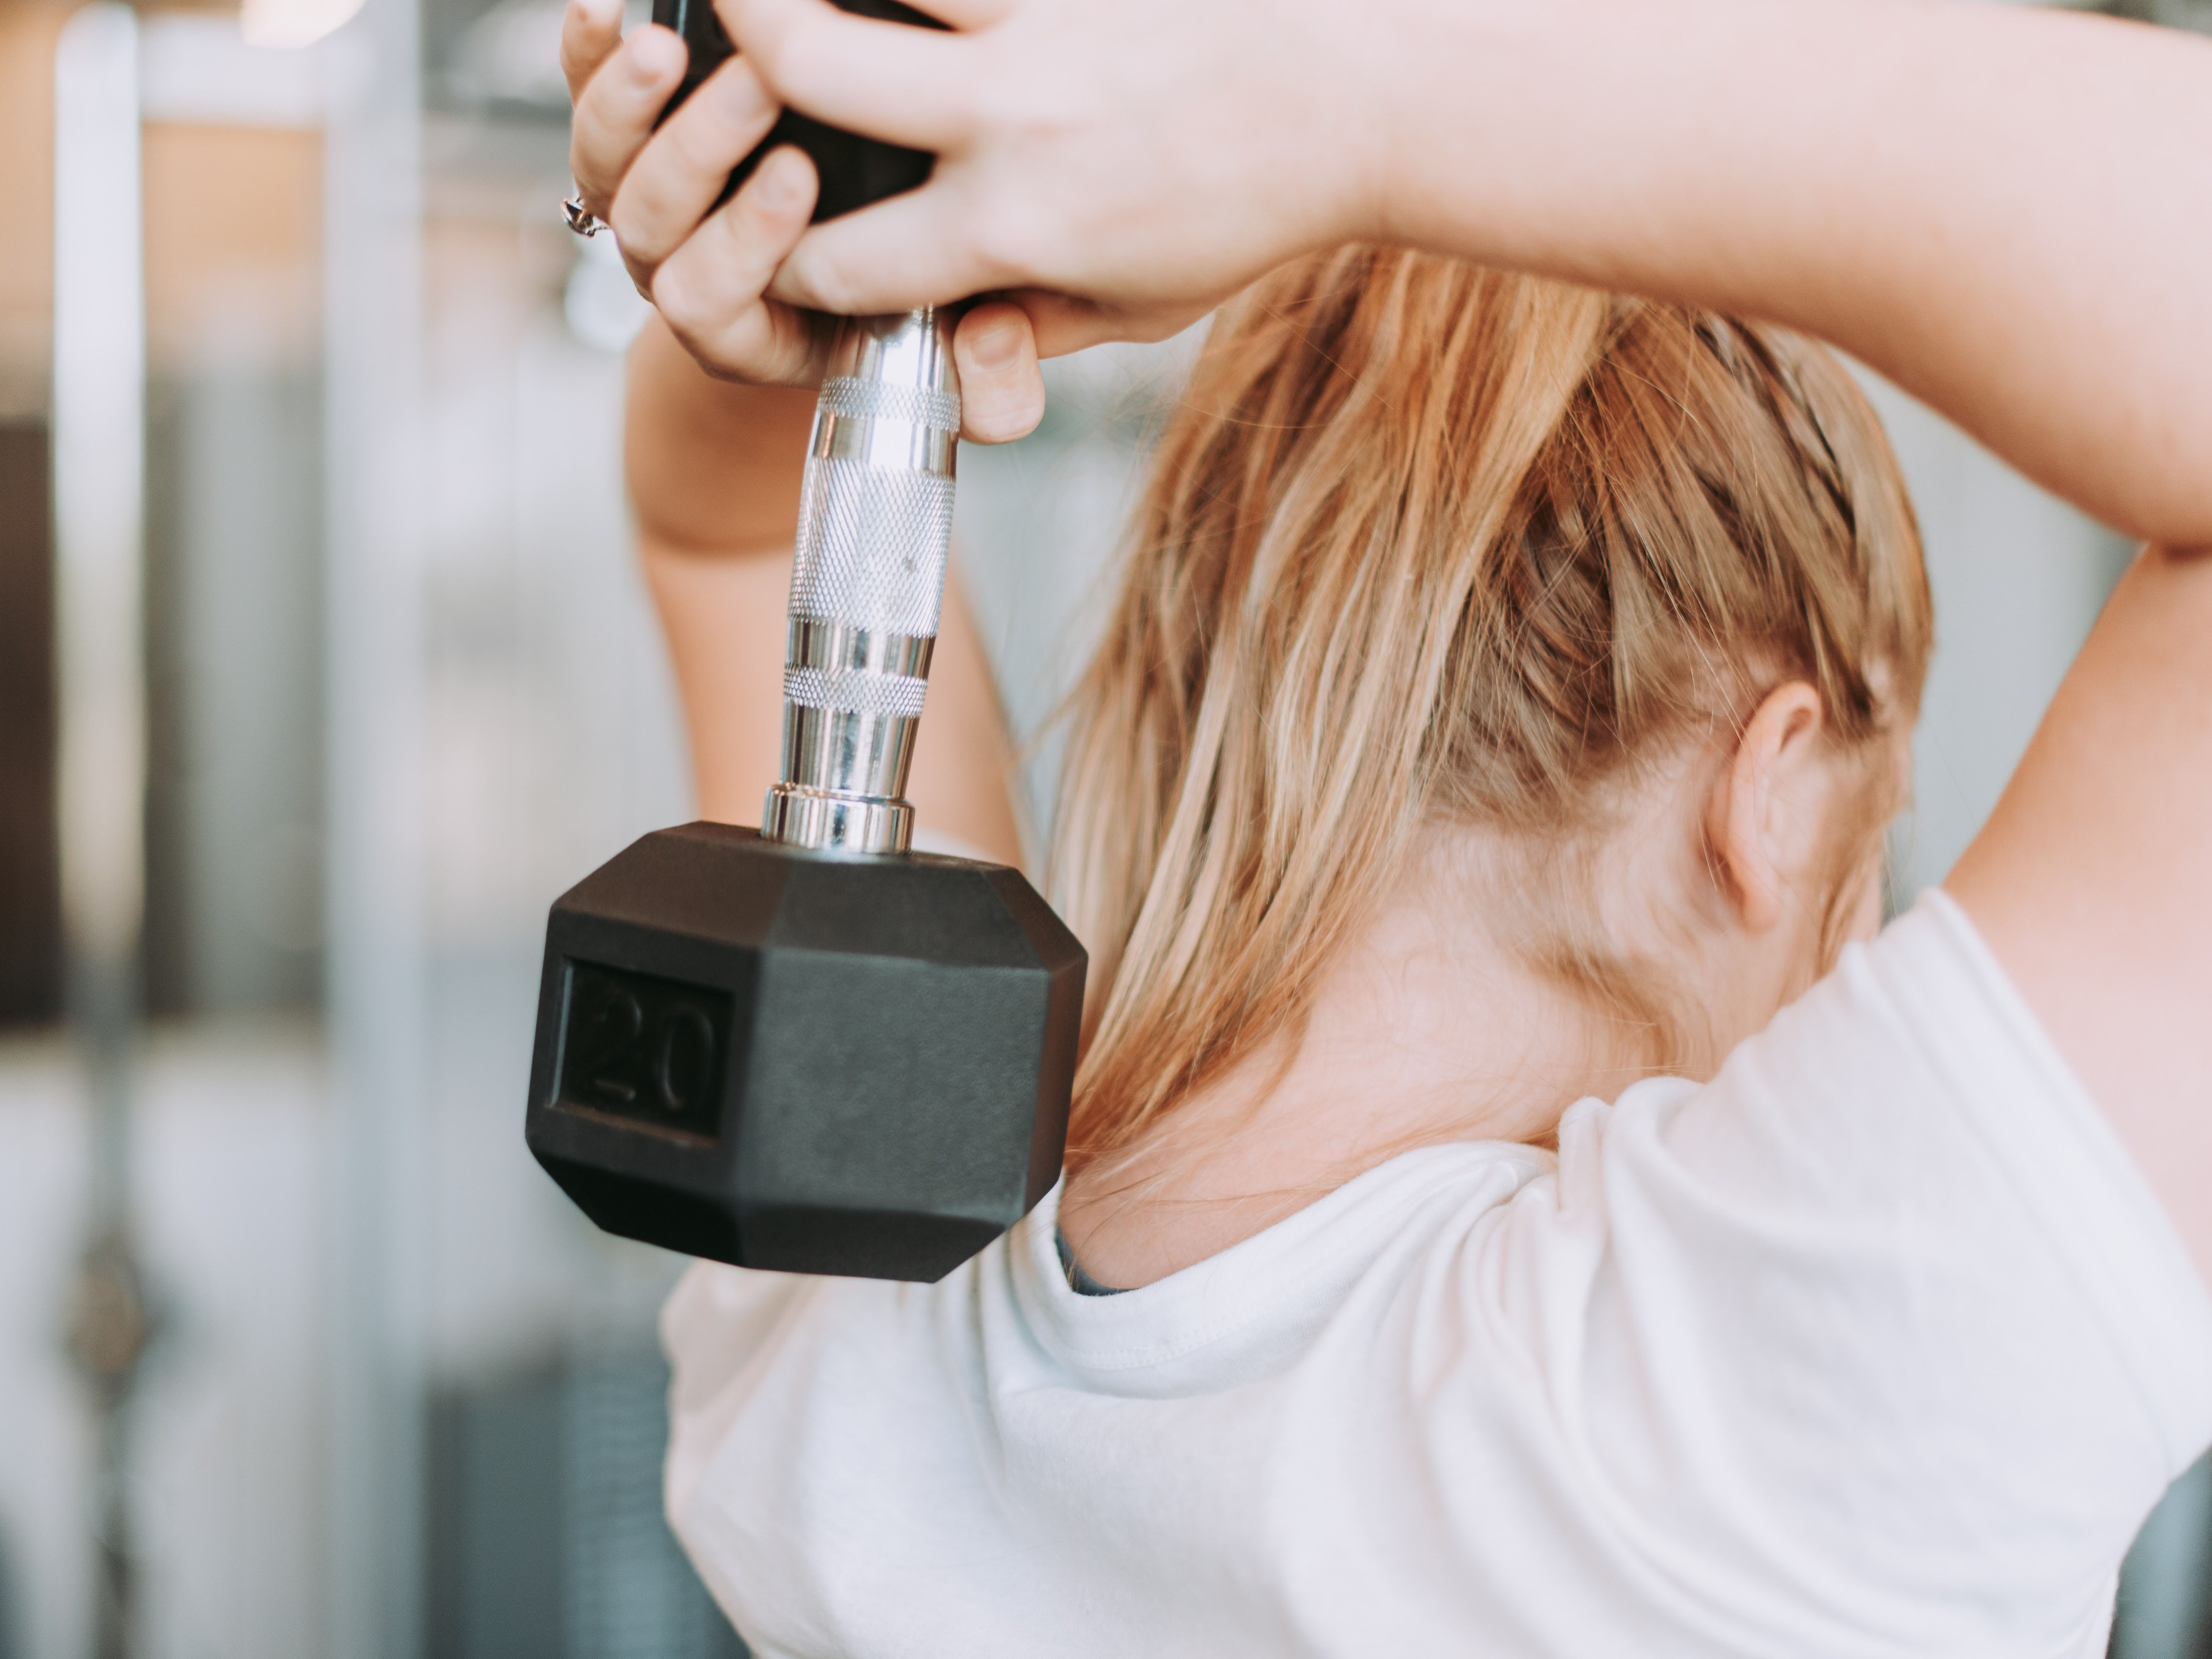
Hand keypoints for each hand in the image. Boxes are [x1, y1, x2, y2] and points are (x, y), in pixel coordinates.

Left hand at [559, 0, 1046, 440]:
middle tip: (760, 84)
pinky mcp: (629, 137)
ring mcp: (648, 203)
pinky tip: (612, 6)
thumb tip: (992, 338)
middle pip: (650, 220)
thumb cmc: (901, 310)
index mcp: (745, 334)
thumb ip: (991, 389)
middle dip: (701, 149)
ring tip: (677, 44)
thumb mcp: (954, 367)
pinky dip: (591, 50)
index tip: (800, 178)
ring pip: (606, 160)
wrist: (851, 274)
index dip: (746, 240)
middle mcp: (683, 271)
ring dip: (636, 100)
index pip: (711, 299)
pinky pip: (584, 91)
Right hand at [715, 0, 1388, 356]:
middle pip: (803, 60)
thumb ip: (1033, 326)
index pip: (836, 255)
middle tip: (718, 20)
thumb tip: (951, 348)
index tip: (772, 239)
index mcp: (1011, 226)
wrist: (1361, 100)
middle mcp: (1007, 116)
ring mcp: (1042, 20)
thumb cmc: (1249, 210)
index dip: (778, 261)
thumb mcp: (1142, 308)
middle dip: (733, 37)